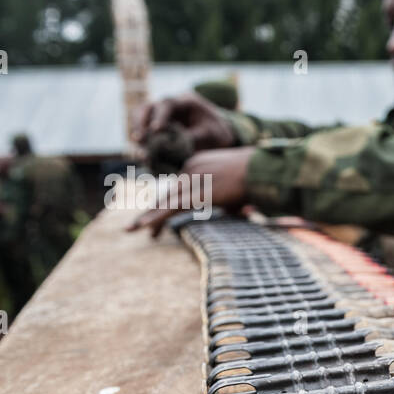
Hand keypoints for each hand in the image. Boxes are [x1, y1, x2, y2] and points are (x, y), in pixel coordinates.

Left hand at [126, 147, 254, 237]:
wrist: (260, 169)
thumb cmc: (258, 176)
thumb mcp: (240, 184)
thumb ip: (234, 195)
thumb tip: (244, 209)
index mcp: (198, 163)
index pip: (178, 185)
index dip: (167, 201)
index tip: (160, 211)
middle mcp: (190, 170)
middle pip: (167, 193)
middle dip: (152, 210)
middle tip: (139, 225)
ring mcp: (191, 181)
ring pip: (164, 202)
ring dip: (149, 218)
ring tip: (134, 230)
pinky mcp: (194, 194)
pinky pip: (169, 209)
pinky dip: (154, 219)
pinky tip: (141, 228)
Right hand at [134, 91, 236, 150]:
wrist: (217, 135)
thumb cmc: (216, 131)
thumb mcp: (211, 134)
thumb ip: (194, 137)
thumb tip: (175, 146)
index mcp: (184, 102)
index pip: (167, 104)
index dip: (160, 116)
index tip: (156, 130)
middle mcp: (167, 107)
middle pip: (146, 108)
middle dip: (140, 122)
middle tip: (139, 139)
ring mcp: (159, 116)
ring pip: (139, 119)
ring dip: (137, 132)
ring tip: (139, 148)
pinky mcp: (155, 128)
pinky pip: (142, 132)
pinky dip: (141, 142)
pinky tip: (143, 156)